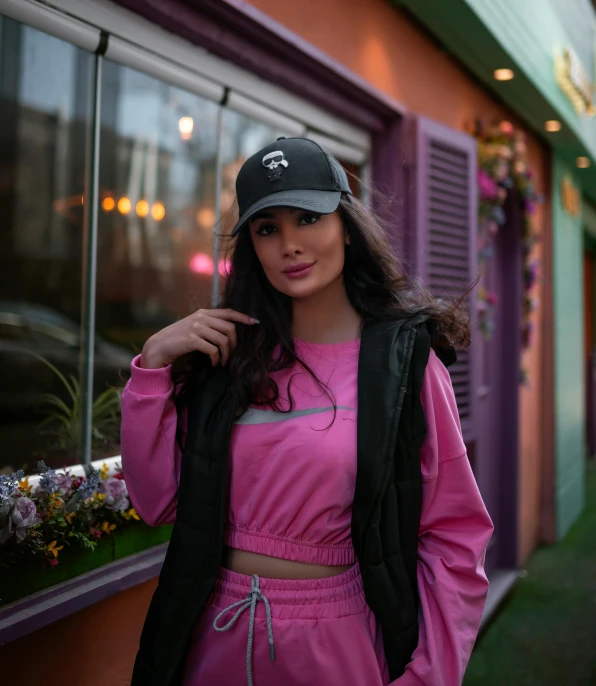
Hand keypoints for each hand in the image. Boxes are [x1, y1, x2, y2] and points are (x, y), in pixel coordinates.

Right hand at [140, 308, 257, 368]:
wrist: (158, 346)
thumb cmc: (178, 339)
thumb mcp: (194, 327)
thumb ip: (209, 325)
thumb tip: (230, 332)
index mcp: (203, 313)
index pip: (228, 312)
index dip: (243, 317)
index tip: (255, 322)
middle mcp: (201, 317)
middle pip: (230, 328)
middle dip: (235, 343)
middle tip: (232, 354)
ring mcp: (196, 327)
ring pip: (223, 340)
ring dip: (226, 354)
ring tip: (222, 361)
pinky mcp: (192, 339)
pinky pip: (213, 350)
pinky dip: (216, 358)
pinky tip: (214, 363)